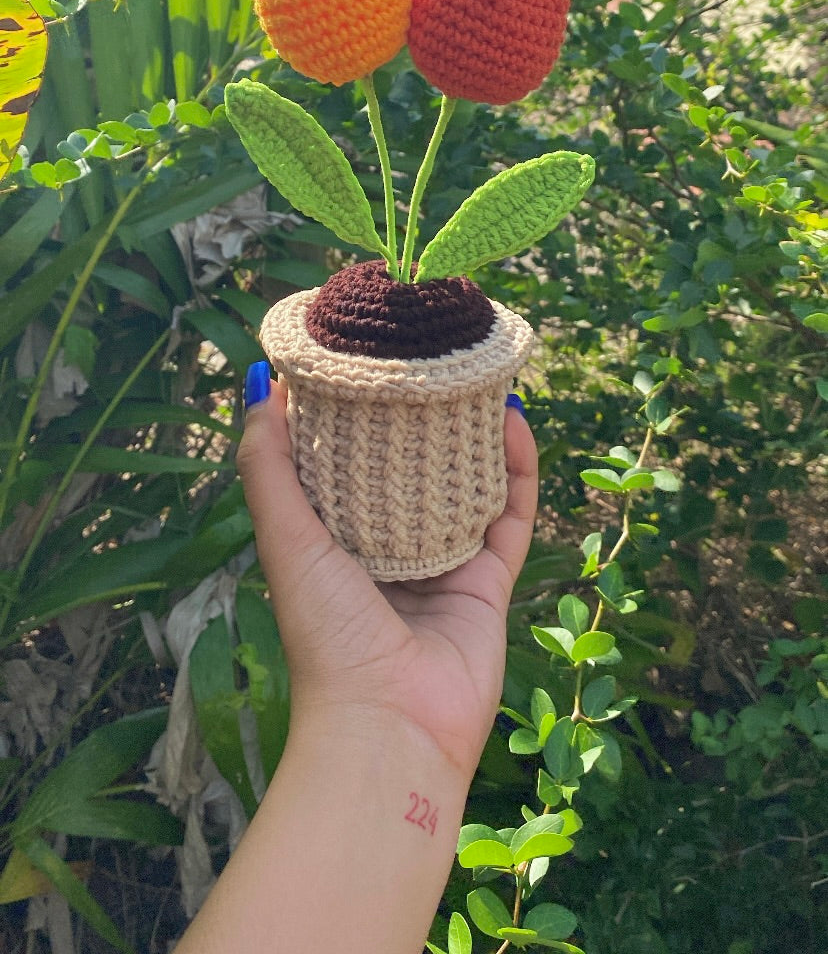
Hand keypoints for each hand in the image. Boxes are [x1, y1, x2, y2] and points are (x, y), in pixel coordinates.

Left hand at [237, 378, 537, 777]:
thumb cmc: (326, 635)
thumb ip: (268, 466)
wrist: (390, 726)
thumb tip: (261, 384)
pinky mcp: (490, 580)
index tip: (364, 356)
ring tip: (477, 375)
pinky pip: (510, 514)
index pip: (346, 462)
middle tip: (430, 356)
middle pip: (410, 467)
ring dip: (473, 432)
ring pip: (466, 483)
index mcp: (334, 541)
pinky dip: (518, 469)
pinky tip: (515, 421)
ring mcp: (443, 563)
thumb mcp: (285, 538)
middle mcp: (388, 549)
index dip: (355, 411)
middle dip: (421, 415)